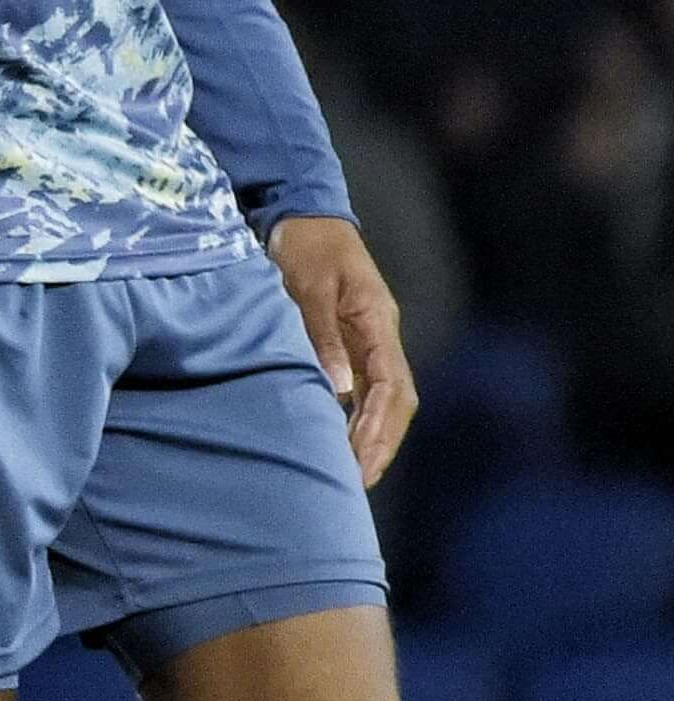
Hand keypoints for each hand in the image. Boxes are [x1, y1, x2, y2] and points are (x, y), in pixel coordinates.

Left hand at [272, 213, 415, 486]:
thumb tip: (340, 390)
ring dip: (369, 437)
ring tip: (349, 475)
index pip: (393, 389)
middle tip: (356, 483)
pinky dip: (354, 419)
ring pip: (382, 400)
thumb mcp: (309, 286)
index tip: (361, 461)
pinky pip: (363, 390)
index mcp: (378, 324)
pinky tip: (336, 442)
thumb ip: (322, 336)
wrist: (305, 217)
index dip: (380, 429)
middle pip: (396, 403)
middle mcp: (380, 338)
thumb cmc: (307, 246)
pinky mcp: (351, 343)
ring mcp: (369, 342)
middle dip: (380, 443)